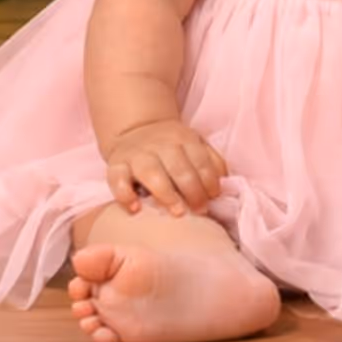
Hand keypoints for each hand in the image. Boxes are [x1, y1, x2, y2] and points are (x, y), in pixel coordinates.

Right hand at [104, 118, 227, 216]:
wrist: (136, 129)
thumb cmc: (172, 148)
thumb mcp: (194, 144)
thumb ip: (211, 161)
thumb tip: (225, 183)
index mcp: (183, 139)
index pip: (200, 159)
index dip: (209, 180)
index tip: (213, 198)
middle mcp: (160, 145)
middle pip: (179, 167)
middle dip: (192, 190)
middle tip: (200, 210)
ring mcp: (138, 155)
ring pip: (151, 171)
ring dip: (166, 193)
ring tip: (178, 212)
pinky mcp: (116, 165)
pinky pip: (117, 178)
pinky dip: (124, 194)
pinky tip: (135, 208)